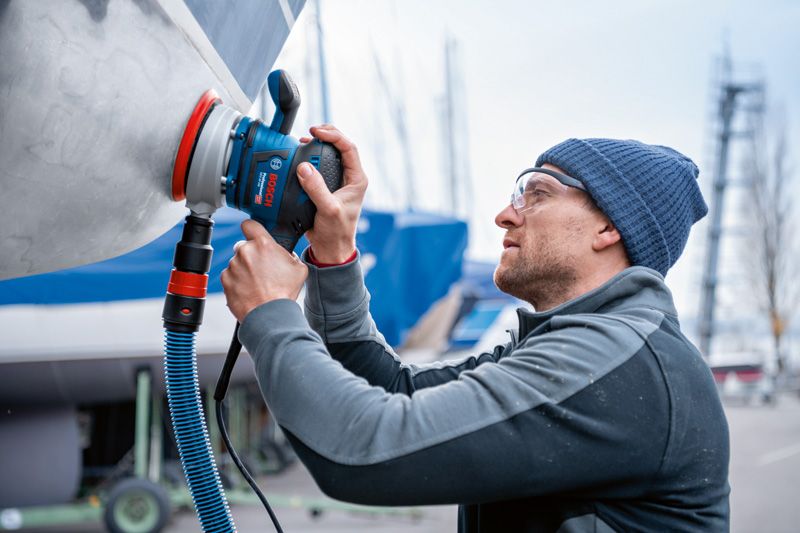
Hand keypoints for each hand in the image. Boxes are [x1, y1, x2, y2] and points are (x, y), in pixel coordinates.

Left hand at [221, 220, 307, 321]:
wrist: (269, 314)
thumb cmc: (283, 292)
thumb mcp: (299, 268)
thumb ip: (289, 255)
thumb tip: (285, 255)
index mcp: (263, 244)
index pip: (250, 224)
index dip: (253, 228)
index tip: (254, 233)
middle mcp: (245, 251)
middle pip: (245, 246)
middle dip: (252, 254)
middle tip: (262, 268)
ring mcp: (233, 265)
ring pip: (237, 262)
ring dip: (245, 269)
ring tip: (257, 283)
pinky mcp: (226, 279)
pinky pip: (231, 276)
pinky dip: (237, 281)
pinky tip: (249, 289)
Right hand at [297, 125, 367, 263]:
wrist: (330, 248)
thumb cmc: (337, 232)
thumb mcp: (328, 210)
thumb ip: (317, 189)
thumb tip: (304, 169)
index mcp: (356, 179)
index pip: (348, 148)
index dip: (334, 136)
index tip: (317, 132)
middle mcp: (348, 178)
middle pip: (339, 147)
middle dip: (325, 136)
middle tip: (309, 133)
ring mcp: (337, 181)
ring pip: (328, 155)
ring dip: (315, 147)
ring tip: (303, 142)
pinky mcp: (325, 186)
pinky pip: (317, 166)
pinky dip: (308, 159)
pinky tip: (299, 158)